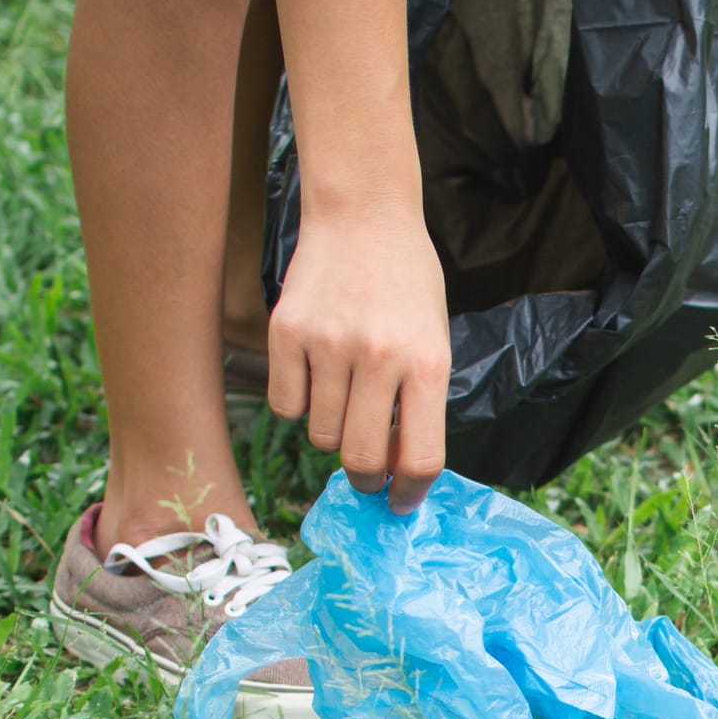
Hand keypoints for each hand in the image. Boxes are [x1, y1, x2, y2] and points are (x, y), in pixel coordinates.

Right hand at [266, 204, 449, 512]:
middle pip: (362, 459)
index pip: (421, 458)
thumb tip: (396, 474)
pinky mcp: (285, 332)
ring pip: (320, 436)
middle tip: (368, 475)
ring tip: (345, 400)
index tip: (401, 503)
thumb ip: (419, 405)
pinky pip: (285, 407)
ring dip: (333, 434)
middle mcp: (378, 356)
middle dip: (367, 480)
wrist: (364, 215)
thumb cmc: (407, 286)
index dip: (410, 493)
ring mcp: (328, 344)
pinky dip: (298, 405)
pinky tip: (315, 376)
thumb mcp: (433, 342)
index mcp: (426, 362)